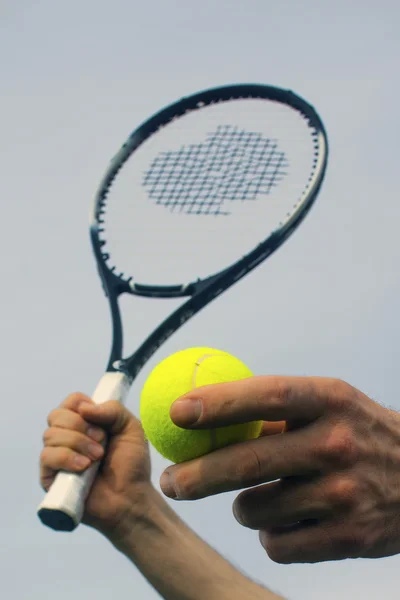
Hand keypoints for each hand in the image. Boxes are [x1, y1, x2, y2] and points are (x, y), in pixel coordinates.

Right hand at [40, 393, 151, 541]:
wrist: (131, 498)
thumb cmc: (132, 464)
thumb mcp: (131, 428)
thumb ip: (113, 409)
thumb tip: (83, 407)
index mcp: (86, 423)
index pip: (71, 401)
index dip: (82, 405)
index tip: (99, 419)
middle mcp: (68, 437)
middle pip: (56, 415)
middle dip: (81, 426)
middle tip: (102, 441)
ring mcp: (57, 457)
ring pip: (50, 435)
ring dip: (78, 443)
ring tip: (97, 458)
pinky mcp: (50, 477)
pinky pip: (46, 457)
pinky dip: (66, 458)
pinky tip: (83, 467)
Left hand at [160, 376, 399, 563]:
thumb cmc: (358, 432)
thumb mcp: (329, 403)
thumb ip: (275, 408)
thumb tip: (203, 407)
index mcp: (330, 400)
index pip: (266, 396)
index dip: (218, 403)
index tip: (177, 412)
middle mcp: (338, 444)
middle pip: (249, 461)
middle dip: (196, 476)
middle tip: (169, 481)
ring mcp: (345, 493)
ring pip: (255, 510)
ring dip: (240, 507)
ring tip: (256, 497)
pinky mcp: (350, 538)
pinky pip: (277, 543)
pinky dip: (269, 534)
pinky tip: (286, 520)